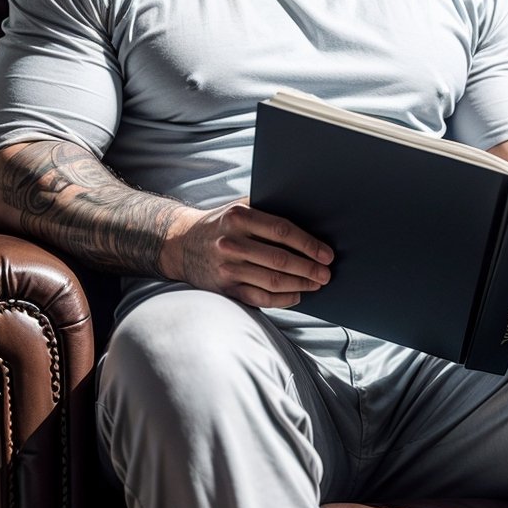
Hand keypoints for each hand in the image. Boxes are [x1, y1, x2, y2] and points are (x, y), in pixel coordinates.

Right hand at [166, 200, 332, 307]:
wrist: (180, 244)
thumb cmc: (221, 225)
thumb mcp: (238, 209)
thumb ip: (267, 211)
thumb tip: (310, 220)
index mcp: (238, 217)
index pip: (281, 231)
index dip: (308, 244)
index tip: (327, 254)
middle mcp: (230, 243)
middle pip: (279, 259)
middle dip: (309, 268)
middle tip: (326, 274)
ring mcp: (226, 268)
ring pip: (272, 281)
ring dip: (300, 285)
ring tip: (316, 284)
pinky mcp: (224, 289)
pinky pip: (259, 298)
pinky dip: (282, 299)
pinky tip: (297, 295)